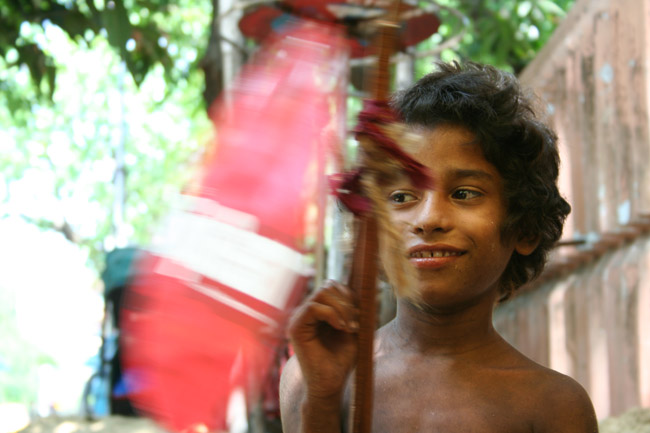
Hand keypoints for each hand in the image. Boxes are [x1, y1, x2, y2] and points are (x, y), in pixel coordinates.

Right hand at [288, 280, 358, 400]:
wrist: (330, 385)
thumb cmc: (341, 361)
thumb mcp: (353, 331)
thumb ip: (353, 311)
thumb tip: (362, 289)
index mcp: (319, 311)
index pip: (332, 286)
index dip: (349, 295)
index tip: (359, 316)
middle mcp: (307, 312)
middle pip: (327, 286)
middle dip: (346, 301)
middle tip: (355, 323)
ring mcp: (300, 318)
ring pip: (321, 292)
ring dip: (342, 308)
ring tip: (349, 327)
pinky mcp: (296, 327)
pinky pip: (313, 307)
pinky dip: (332, 314)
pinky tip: (341, 328)